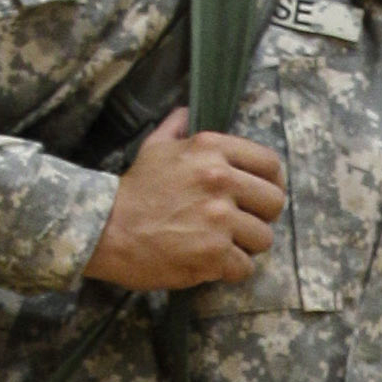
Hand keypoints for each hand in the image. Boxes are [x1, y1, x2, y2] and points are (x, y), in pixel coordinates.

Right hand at [83, 108, 287, 288]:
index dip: (271, 182)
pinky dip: (229, 269)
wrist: (106, 229)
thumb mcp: (154, 147)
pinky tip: (210, 262)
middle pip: (274, 203)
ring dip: (245, 245)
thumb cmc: (133, 190)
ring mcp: (220, 219)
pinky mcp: (215, 254)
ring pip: (263, 238)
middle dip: (261, 216)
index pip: (270, 164)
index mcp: (212, 150)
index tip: (260, 196)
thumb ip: (176, 128)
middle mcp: (221, 180)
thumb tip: (187, 112)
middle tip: (241, 224)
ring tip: (221, 244)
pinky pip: (244, 267)